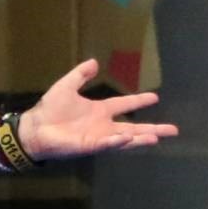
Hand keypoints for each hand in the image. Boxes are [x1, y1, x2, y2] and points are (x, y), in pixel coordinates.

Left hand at [16, 59, 177, 162]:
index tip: (155, 98)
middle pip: (133, 127)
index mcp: (99, 111)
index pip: (124, 104)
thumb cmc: (50, 109)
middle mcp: (103, 125)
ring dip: (140, 139)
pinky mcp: (89, 146)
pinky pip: (106, 144)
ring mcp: (98, 137)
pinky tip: (128, 137)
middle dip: (152, 129)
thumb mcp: (66, 86)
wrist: (34, 128)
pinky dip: (117, 141)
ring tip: (156, 138)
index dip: (139, 101)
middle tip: (173, 130)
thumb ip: (80, 75)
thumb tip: (94, 62)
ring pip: (125, 139)